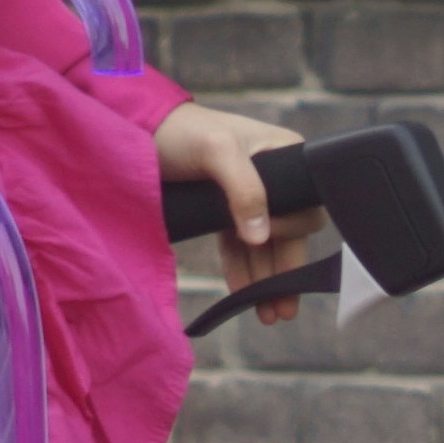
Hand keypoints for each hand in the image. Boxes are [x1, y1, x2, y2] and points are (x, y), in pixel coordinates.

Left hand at [156, 101, 321, 304]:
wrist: (139, 128)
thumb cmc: (184, 131)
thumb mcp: (218, 151)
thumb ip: (245, 191)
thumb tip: (261, 238)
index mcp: (285, 154)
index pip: (304, 204)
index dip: (291, 230)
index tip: (267, 242)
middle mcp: (274, 175)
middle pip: (289, 231)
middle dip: (285, 270)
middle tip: (283, 309)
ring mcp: (249, 195)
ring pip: (264, 244)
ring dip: (266, 278)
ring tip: (268, 314)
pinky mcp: (223, 209)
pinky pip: (239, 245)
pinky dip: (243, 269)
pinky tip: (243, 294)